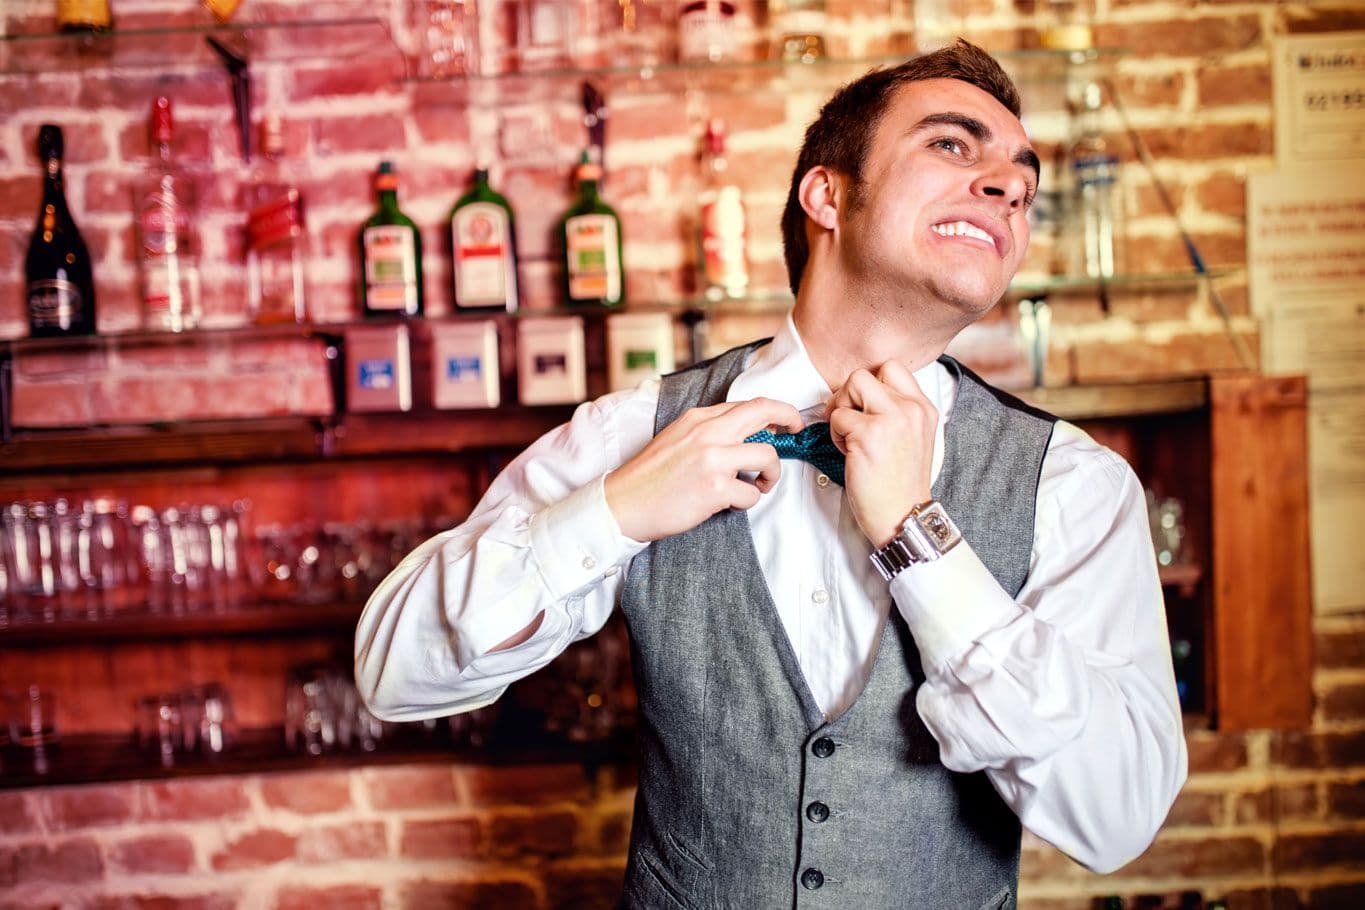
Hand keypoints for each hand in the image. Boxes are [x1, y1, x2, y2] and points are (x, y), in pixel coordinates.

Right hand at [605, 397, 804, 541]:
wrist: (622, 504)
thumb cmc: (649, 477)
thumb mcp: (676, 438)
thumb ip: (707, 431)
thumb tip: (744, 432)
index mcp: (698, 418)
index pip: (747, 404)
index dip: (774, 410)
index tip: (785, 421)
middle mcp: (707, 432)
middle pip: (764, 413)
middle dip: (790, 418)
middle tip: (797, 431)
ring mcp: (713, 459)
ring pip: (767, 455)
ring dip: (771, 474)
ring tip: (759, 485)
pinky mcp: (715, 488)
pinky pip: (751, 494)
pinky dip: (747, 503)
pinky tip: (730, 505)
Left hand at [826, 361, 937, 546]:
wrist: (903, 517)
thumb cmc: (900, 483)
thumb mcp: (913, 438)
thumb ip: (896, 412)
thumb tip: (861, 394)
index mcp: (923, 408)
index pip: (891, 368)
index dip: (870, 385)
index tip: (865, 409)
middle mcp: (911, 409)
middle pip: (864, 374)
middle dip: (848, 395)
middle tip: (849, 422)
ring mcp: (891, 419)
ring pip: (850, 385)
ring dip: (841, 410)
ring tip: (850, 437)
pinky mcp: (869, 434)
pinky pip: (837, 417)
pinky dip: (836, 434)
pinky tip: (849, 453)